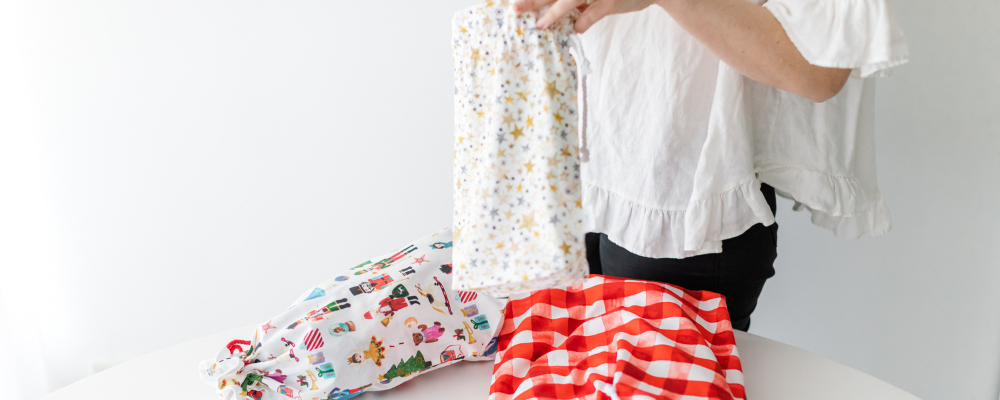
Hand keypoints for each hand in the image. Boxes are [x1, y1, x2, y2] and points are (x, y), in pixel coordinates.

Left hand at [513, 0, 662, 32]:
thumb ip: (583, 5)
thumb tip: (566, 19)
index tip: (516, 5)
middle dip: (535, 0)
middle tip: (515, 9)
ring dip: (553, 13)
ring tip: (538, 25)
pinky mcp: (611, 1)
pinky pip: (592, 13)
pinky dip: (582, 22)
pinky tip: (574, 30)